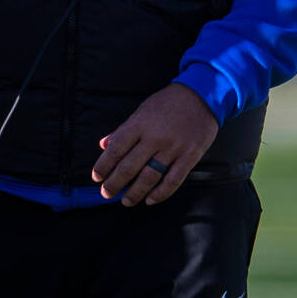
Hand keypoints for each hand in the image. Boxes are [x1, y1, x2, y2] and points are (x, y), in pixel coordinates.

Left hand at [90, 83, 217, 206]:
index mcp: (139, 124)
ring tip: (126, 201)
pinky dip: (160, 193)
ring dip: (135, 192)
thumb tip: (104, 144)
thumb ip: (123, 129)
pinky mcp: (189, 157)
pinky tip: (150, 200)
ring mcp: (173, 149)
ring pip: (149, 177)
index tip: (96, 176)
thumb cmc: (167, 103)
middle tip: (106, 193)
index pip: (116, 149)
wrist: (200, 96)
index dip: (104, 165)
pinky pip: (173, 180)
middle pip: (129, 166)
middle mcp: (154, 138)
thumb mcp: (142, 110)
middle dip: (115, 183)